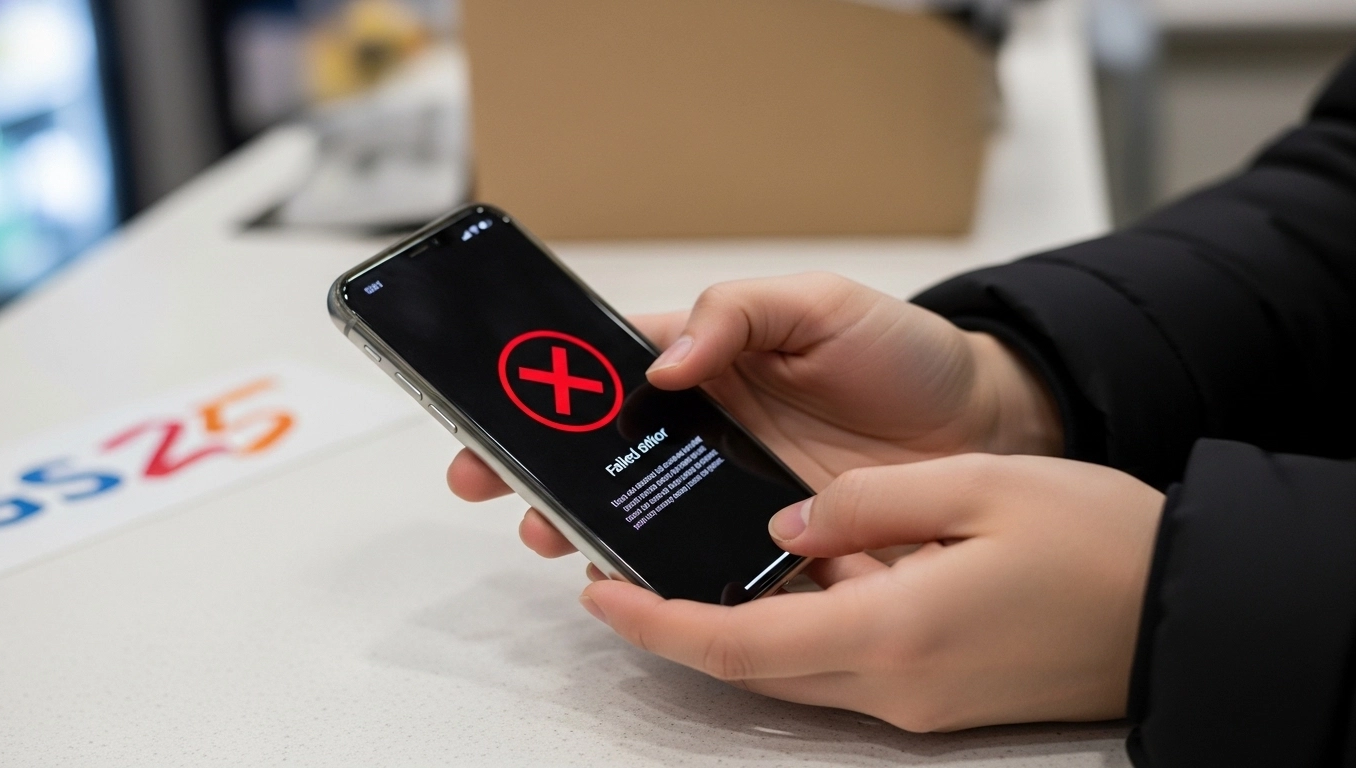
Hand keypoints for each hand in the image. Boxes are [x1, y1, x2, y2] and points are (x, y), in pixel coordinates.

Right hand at [448, 273, 1064, 556]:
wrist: (984, 423)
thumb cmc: (902, 352)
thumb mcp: (819, 303)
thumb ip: (739, 313)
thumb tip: (663, 364)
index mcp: (707, 362)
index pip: (606, 373)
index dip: (544, 392)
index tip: (491, 416)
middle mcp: (707, 429)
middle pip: (604, 452)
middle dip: (541, 469)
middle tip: (496, 489)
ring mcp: (734, 490)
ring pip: (642, 513)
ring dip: (590, 525)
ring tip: (559, 537)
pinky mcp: (771, 542)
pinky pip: (708, 563)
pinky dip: (671, 577)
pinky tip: (643, 582)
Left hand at [577, 454, 1164, 730]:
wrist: (1188, 609)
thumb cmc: (1099, 543)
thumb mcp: (975, 489)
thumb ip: (865, 504)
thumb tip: (787, 520)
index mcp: (893, 630)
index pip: (738, 642)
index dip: (658, 622)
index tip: (600, 591)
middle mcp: (896, 684)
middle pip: (752, 666)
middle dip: (678, 626)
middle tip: (623, 573)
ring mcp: (919, 701)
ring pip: (792, 669)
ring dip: (735, 626)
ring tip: (690, 565)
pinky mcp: (940, 697)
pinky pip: (842, 666)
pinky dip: (798, 626)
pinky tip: (792, 574)